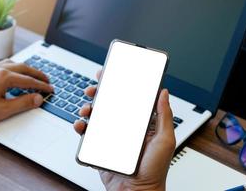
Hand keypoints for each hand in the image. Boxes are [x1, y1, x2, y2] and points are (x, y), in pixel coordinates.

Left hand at [0, 59, 52, 125]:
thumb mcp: (3, 110)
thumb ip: (23, 103)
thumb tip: (38, 98)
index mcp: (4, 77)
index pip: (29, 80)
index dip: (42, 86)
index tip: (50, 89)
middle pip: (24, 68)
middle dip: (37, 74)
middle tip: (47, 80)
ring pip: (14, 63)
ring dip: (26, 68)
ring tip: (33, 74)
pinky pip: (4, 64)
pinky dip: (15, 67)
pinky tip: (14, 71)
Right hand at [74, 72, 174, 190]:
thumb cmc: (154, 171)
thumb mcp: (165, 140)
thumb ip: (165, 116)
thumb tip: (164, 93)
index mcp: (140, 123)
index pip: (128, 99)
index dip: (119, 86)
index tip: (111, 75)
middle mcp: (125, 128)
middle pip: (109, 105)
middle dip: (99, 94)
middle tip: (93, 89)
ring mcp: (111, 137)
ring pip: (96, 116)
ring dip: (88, 108)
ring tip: (86, 109)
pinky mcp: (100, 147)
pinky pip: (88, 134)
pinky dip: (81, 127)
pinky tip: (81, 124)